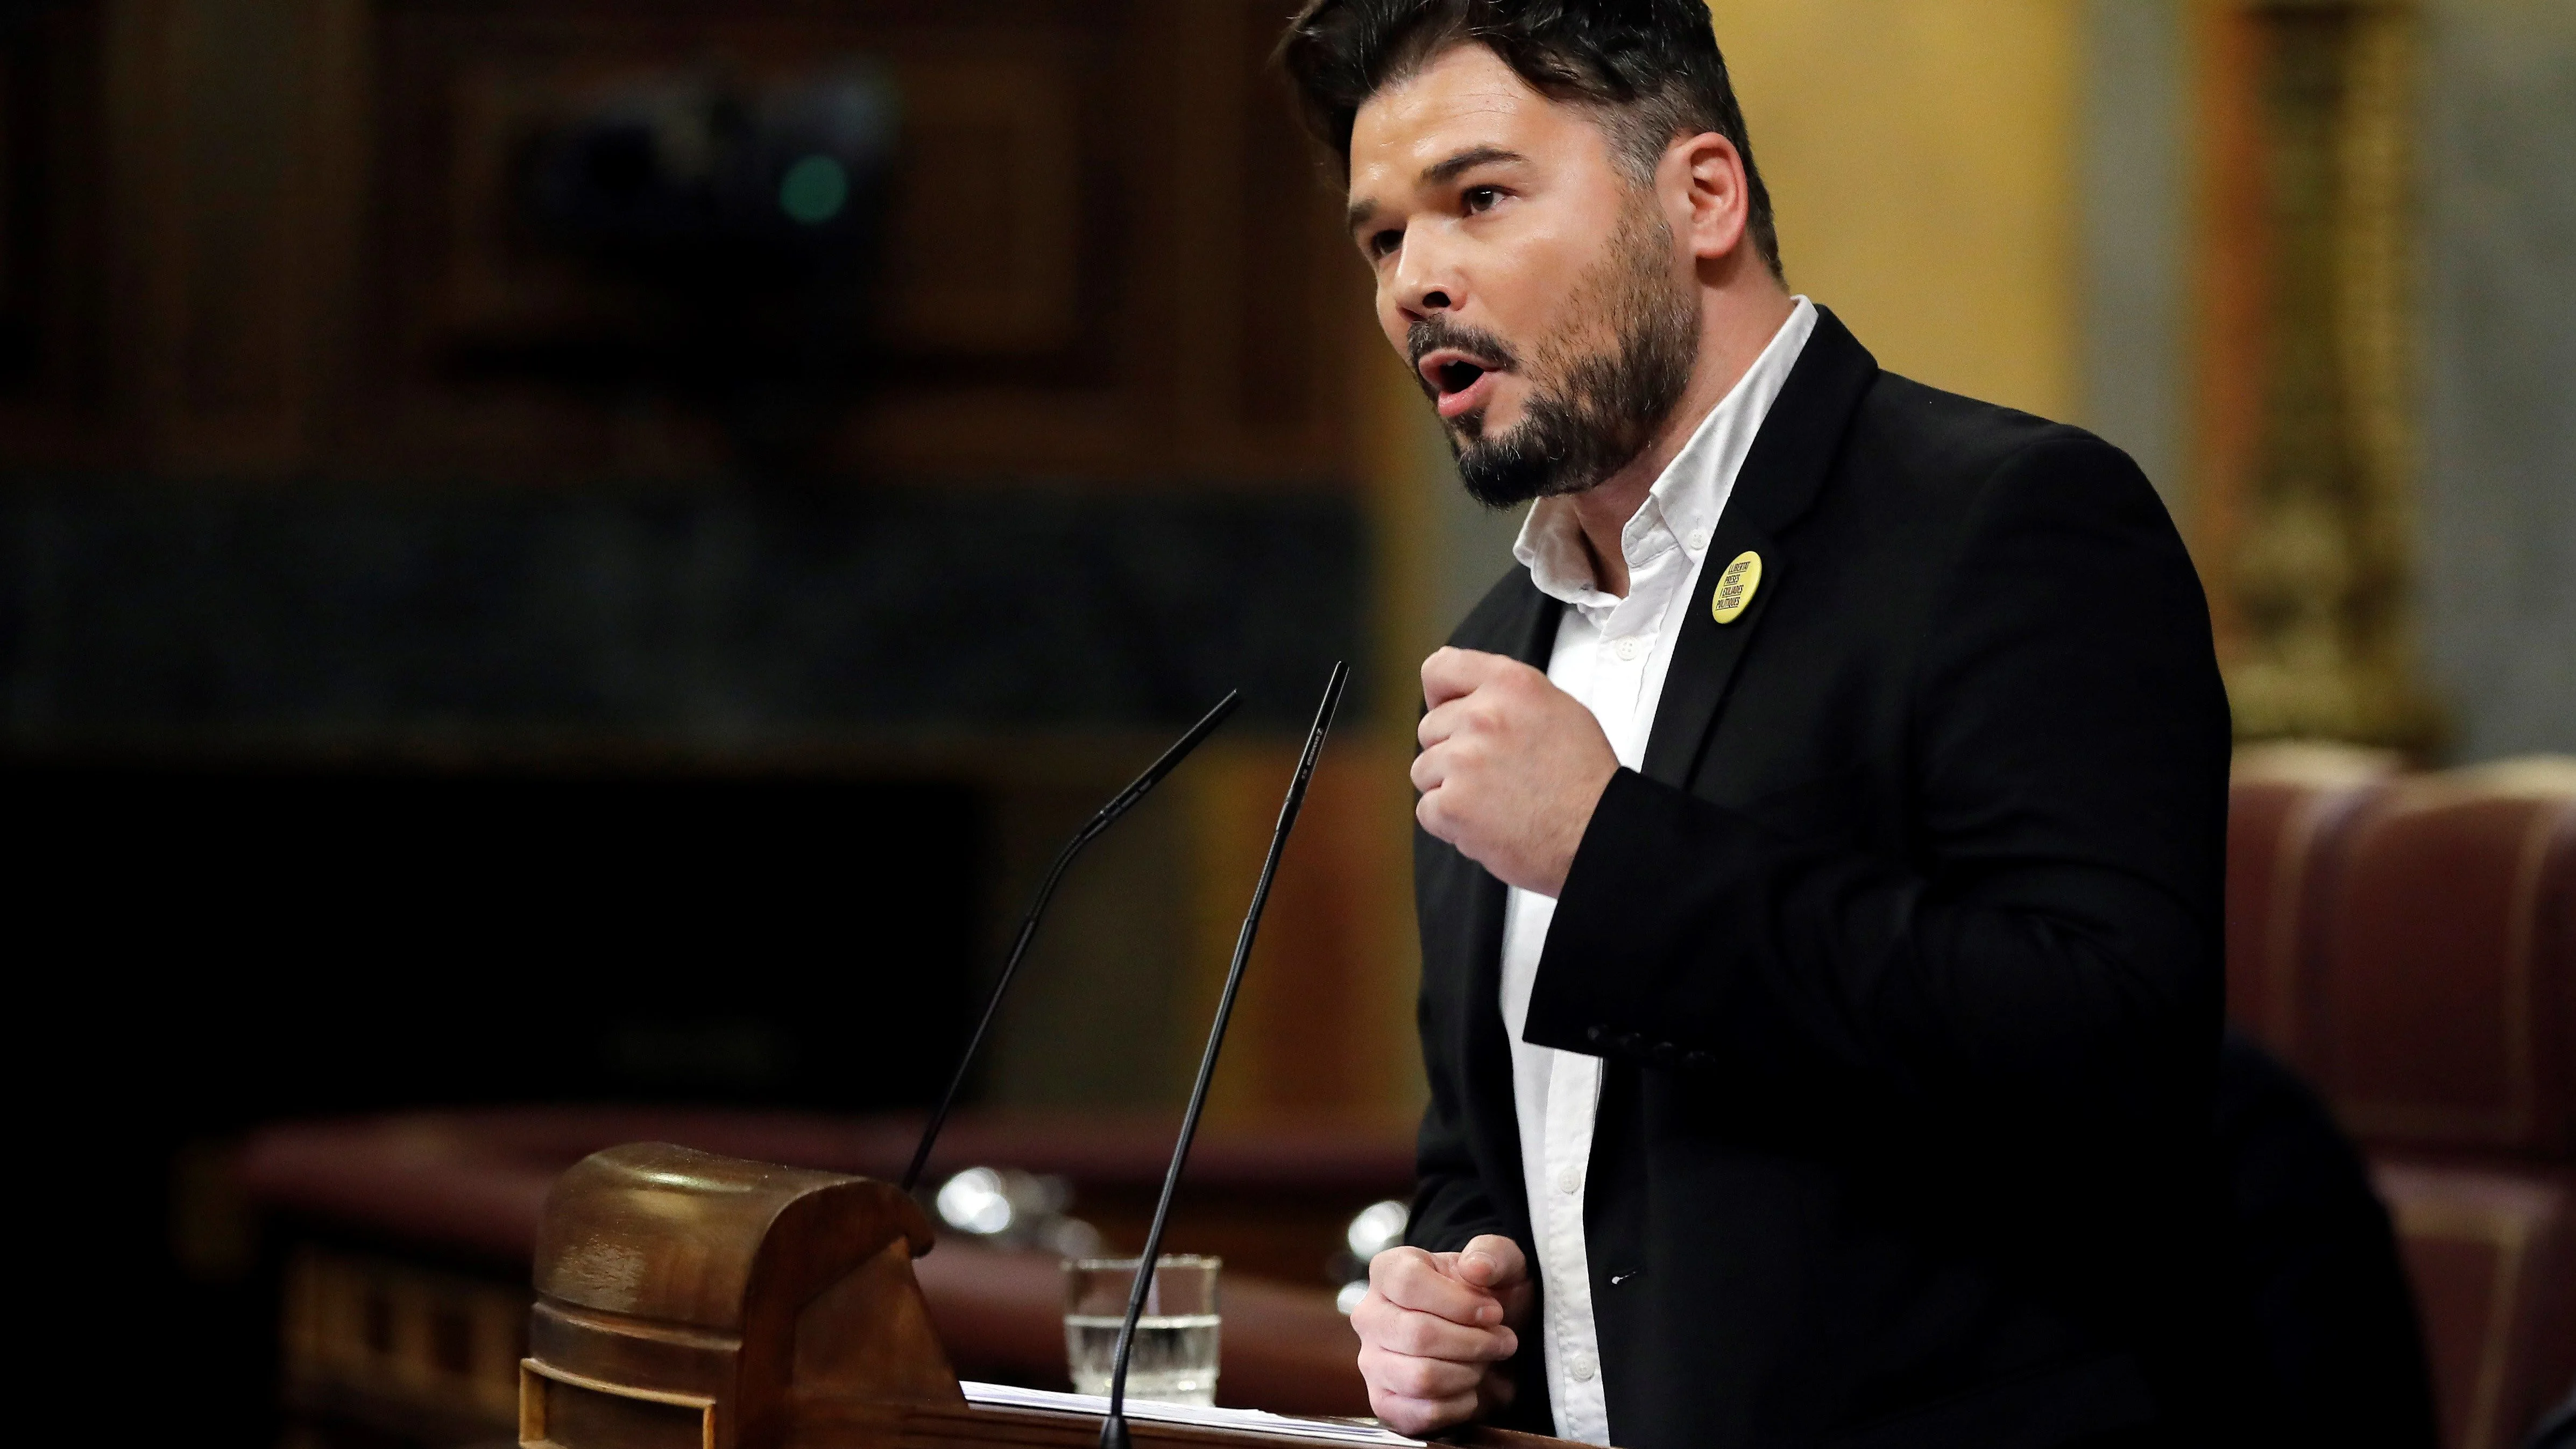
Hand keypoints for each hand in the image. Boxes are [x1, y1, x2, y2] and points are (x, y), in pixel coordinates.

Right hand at [1351, 1235, 1532, 1434]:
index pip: (1408, 1284)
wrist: (1484, 1336)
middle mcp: (1370, 1315)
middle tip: (1502, 1340)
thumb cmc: (1485, 1295)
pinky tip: (1469, 1386)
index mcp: (1389, 1270)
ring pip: (1421, 1377)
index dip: (1459, 1303)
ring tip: (1483, 1360)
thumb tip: (1477, 1268)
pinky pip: (1422, 1412)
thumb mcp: (1500, 1264)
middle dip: (1474, 1342)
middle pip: (1418, 1335)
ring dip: (1468, 1373)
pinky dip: (1459, 1404)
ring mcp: (1371, 1361)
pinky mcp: (1384, 1402)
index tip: (1494, 1312)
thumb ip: (1492, 1254)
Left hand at [1413, 647, 1618, 895]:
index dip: (1439, 696)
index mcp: (1510, 685)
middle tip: (1493, 773)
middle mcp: (1483, 716)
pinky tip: (1487, 823)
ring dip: (1451, 788)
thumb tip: (1465, 698)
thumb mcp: (1557, 708)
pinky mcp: (1452, 804)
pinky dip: (1450, 823)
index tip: (1449, 714)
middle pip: (1430, 729)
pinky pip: (1427, 809)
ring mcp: (1463, 760)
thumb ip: (1507, 696)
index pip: (1440, 669)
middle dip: (1452, 752)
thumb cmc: (1584, 778)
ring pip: (1425, 770)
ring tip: (1494, 800)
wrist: (1597, 832)